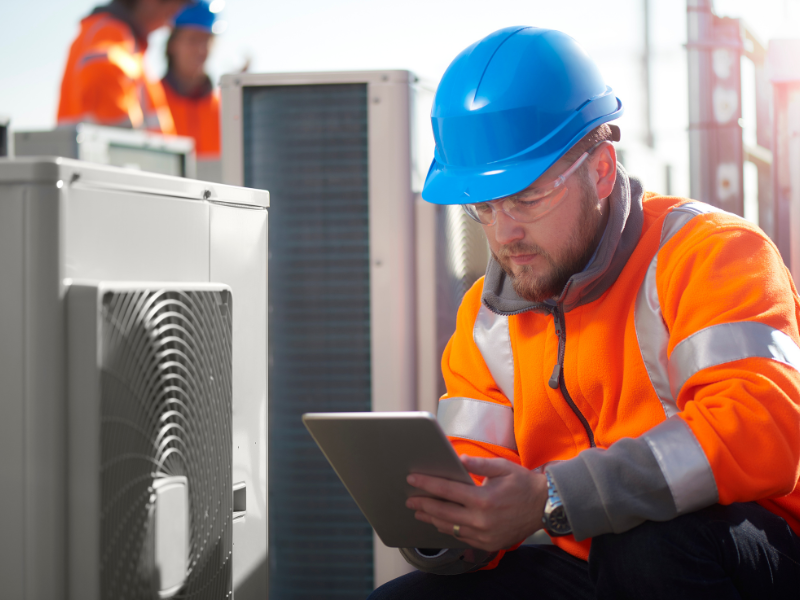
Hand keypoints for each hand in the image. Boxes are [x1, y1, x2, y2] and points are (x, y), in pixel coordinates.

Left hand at [405, 455, 548, 551]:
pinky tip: (441, 522)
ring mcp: (484, 535)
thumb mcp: (502, 467)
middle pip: (443, 513)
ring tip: (419, 511)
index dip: (427, 484)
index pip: (447, 491)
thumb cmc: (523, 483)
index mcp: (483, 499)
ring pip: (450, 528)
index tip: (412, 480)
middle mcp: (482, 520)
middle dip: (423, 504)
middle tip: (409, 499)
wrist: (545, 506)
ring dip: (432, 519)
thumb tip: (458, 459)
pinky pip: (462, 538)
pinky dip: (449, 529)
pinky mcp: (488, 544)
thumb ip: (478, 464)